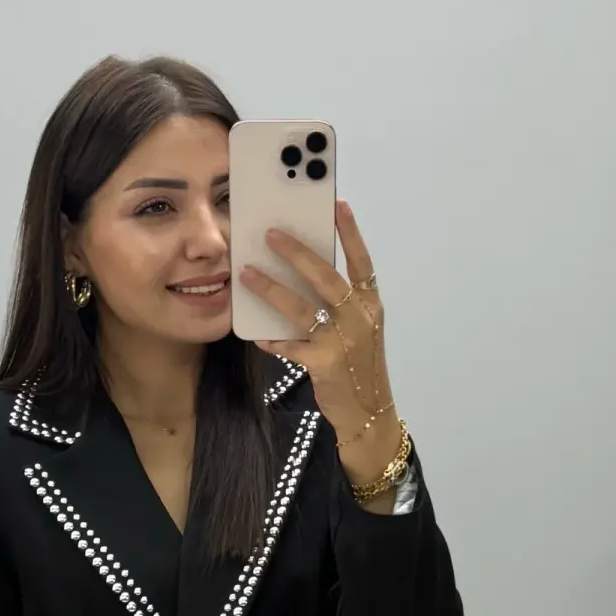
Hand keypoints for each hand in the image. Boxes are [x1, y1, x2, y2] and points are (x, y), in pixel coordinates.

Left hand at [237, 197, 400, 489]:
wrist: (368, 411)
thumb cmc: (358, 363)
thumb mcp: (358, 328)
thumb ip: (338, 303)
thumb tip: (303, 270)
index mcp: (370, 304)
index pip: (362, 261)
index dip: (350, 233)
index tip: (337, 205)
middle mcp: (360, 317)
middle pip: (326, 277)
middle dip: (296, 253)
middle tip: (269, 234)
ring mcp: (342, 341)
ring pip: (301, 307)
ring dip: (271, 288)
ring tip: (246, 273)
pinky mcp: (324, 363)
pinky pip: (290, 345)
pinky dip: (273, 339)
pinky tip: (257, 334)